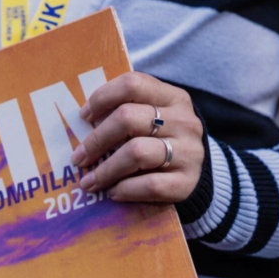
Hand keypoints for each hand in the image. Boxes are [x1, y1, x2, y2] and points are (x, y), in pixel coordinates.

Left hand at [73, 72, 203, 202]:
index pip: (133, 84)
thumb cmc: (163, 141)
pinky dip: (125, 190)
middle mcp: (184, 121)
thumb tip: (83, 123)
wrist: (199, 173)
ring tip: (89, 182)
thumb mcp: (154, 118)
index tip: (84, 117)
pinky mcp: (187, 182)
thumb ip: (127, 112)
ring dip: (105, 170)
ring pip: (136, 153)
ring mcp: (188, 151)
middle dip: (96, 140)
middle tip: (79, 158)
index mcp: (173, 97)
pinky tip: (113, 192)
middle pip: (129, 119)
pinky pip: (150, 185)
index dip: (102, 98)